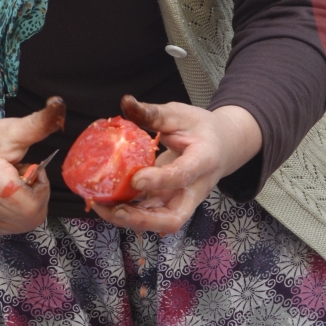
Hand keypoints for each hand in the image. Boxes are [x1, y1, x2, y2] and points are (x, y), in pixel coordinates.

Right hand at [0, 97, 65, 238]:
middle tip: (22, 176)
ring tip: (10, 185)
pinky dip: (14, 215)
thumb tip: (60, 105)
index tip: (31, 169)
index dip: (40, 187)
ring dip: (25, 206)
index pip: (32, 204)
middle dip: (35, 196)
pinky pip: (10, 228)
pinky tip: (1, 197)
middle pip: (31, 217)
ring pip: (23, 225)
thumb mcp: (9, 129)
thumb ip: (38, 123)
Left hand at [90, 94, 262, 234]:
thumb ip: (153, 113)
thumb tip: (125, 102)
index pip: (183, 175)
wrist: (222, 146)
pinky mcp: (171, 203)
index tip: (135, 178)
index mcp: (204, 161)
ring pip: (161, 223)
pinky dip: (130, 215)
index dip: (160, 180)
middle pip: (174, 218)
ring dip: (130, 220)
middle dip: (142, 220)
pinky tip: (108, 206)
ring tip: (103, 207)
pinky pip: (152, 216)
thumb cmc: (201, 129)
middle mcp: (196, 189)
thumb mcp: (181, 114)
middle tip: (115, 209)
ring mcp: (184, 200)